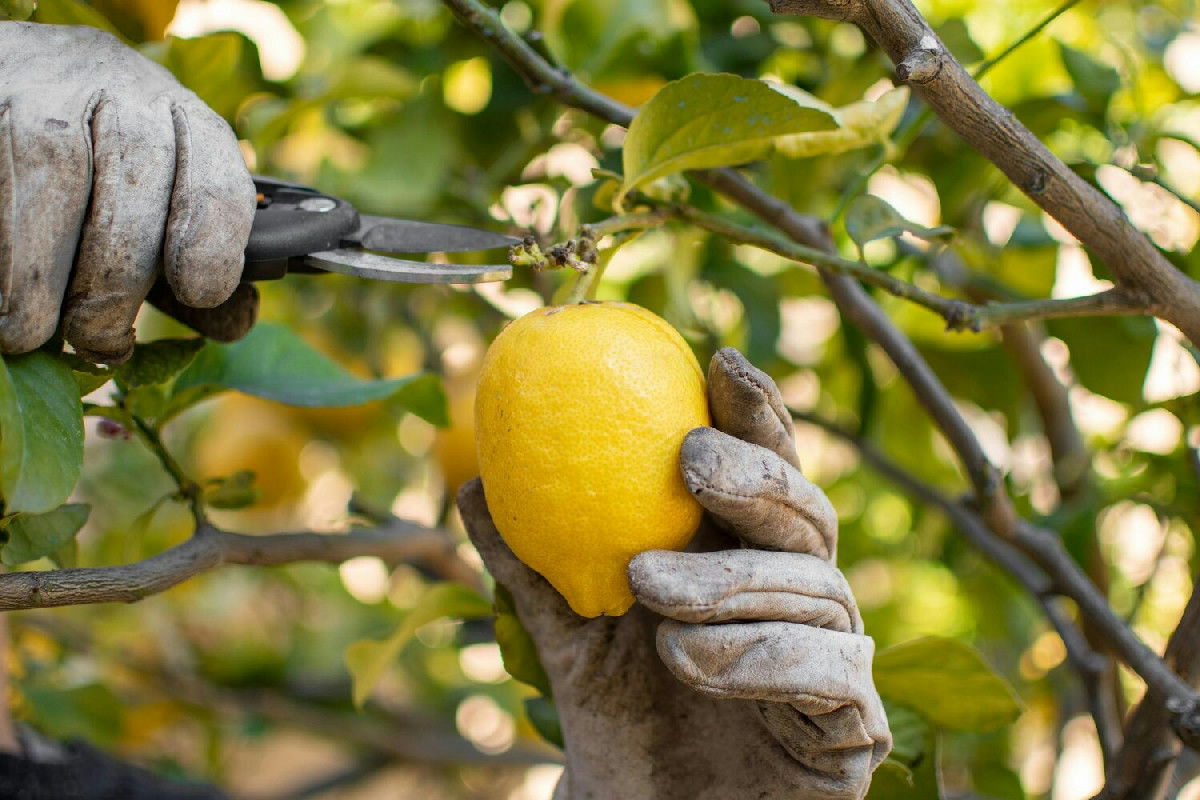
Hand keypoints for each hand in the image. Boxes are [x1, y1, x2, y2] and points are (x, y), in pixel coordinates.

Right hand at [0, 22, 257, 363]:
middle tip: (96, 341)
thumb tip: (233, 322)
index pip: (217, 187)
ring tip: (29, 332)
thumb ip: (204, 262)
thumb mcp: (172, 197)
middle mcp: (128, 105)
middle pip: (129, 213)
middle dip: (110, 296)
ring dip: (35, 287)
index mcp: (192, 127)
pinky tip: (4, 293)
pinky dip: (2, 258)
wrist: (37, 66)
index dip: (212, 247)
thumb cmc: (114, 158)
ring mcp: (51, 102)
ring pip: (51, 200)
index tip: (199, 292)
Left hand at [458, 348, 891, 799]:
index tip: (716, 361)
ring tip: (648, 592)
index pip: (765, 469)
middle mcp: (803, 593)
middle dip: (753, 476)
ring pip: (816, 588)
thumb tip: (471, 484)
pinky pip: (835, 673)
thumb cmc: (621, 717)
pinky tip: (692, 659)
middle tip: (688, 460)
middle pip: (808, 512)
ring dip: (729, 581)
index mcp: (747, 556)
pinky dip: (764, 656)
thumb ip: (531, 564)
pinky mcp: (855, 727)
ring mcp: (837, 657)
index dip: (755, 412)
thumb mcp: (564, 635)